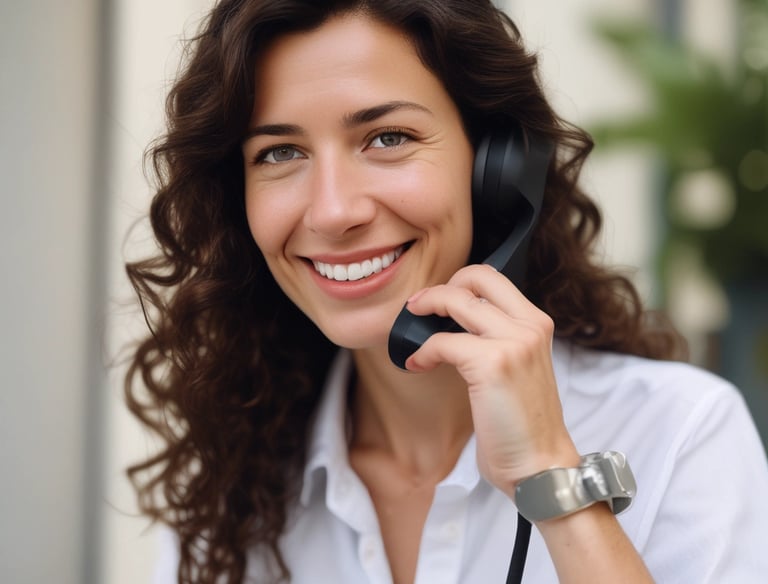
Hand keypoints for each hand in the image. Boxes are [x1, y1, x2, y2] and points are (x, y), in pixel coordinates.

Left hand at [403, 264, 579, 497]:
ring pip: (456, 300)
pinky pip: (441, 342)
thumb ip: (499, 339)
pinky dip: (422, 352)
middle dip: (440, 287)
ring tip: (411, 328)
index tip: (439, 299)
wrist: (540, 465)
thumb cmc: (523, 425)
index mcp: (537, 324)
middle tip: (419, 306)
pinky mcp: (492, 363)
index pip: (494, 278)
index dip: (460, 281)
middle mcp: (529, 326)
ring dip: (425, 309)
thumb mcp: (520, 367)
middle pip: (476, 277)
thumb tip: (454, 321)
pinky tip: (417, 364)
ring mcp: (513, 341)